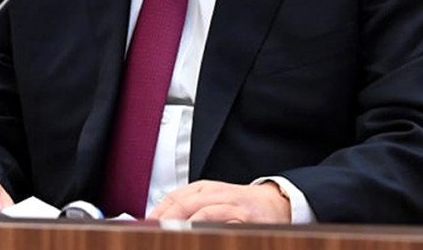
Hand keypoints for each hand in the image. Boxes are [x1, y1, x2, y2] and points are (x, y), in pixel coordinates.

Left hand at [147, 180, 290, 222]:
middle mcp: (216, 193)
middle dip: (166, 219)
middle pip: (184, 203)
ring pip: (203, 212)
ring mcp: (231, 205)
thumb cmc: (240, 205)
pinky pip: (224, 222)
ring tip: (170, 234)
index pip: (173, 198)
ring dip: (184, 224)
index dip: (157, 213)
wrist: (277, 203)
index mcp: (204, 188)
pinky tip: (196, 234)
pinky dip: (208, 228)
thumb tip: (159, 221)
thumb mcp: (213, 200)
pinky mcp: (246, 219)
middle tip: (153, 231)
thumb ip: (189, 207)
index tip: (145, 226)